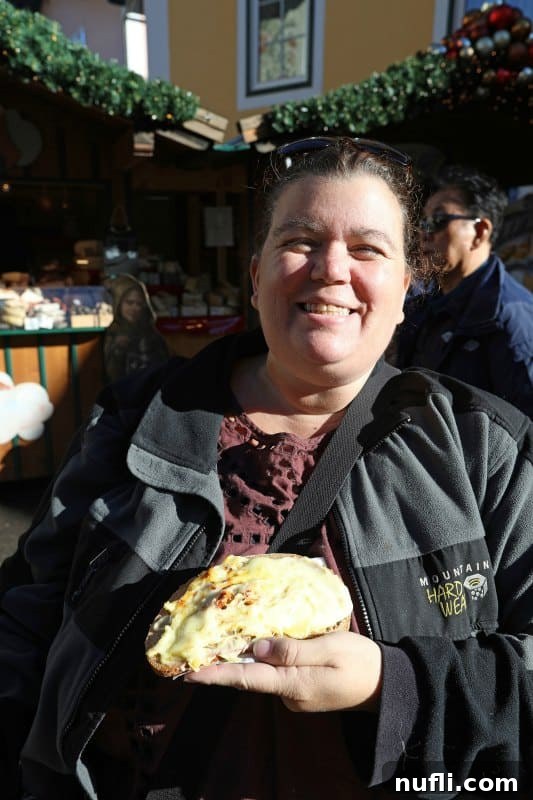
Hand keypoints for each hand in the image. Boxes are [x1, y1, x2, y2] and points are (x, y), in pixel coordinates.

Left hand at [184, 631, 382, 712]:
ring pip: (262, 674)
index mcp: (293, 684)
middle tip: (196, 650)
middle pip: (249, 677)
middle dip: (223, 665)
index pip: (246, 679)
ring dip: (243, 659)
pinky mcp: (303, 689)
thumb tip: (257, 648)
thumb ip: (292, 649)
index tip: (188, 673)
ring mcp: (296, 694)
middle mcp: (289, 694)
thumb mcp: (329, 648)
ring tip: (221, 640)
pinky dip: (263, 660)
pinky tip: (258, 643)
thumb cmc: (360, 663)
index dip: (215, 675)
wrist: (386, 685)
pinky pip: (276, 673)